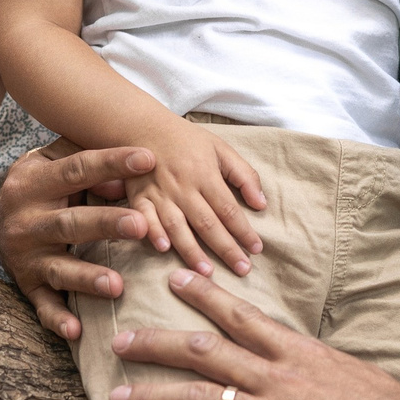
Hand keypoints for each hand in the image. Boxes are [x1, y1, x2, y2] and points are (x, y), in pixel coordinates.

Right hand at [0, 141, 158, 339]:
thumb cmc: (43, 182)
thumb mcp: (55, 162)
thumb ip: (87, 162)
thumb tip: (124, 178)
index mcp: (33, 182)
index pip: (77, 170)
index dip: (112, 163)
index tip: (148, 159)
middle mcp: (25, 221)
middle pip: (70, 223)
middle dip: (106, 224)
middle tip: (140, 225)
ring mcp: (25, 257)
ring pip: (59, 268)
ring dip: (87, 278)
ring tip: (117, 285)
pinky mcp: (27, 285)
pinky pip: (43, 305)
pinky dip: (58, 319)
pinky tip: (77, 331)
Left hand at [108, 268, 399, 399]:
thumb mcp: (351, 375)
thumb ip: (313, 369)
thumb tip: (292, 364)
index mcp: (300, 353)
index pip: (242, 315)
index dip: (204, 296)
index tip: (173, 279)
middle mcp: (280, 378)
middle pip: (205, 351)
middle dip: (157, 343)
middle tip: (121, 338)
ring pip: (198, 397)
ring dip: (152, 394)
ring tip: (116, 394)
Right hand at [123, 120, 265, 279]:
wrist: (142, 126)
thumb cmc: (186, 140)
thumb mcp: (221, 148)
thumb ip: (244, 175)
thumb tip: (261, 204)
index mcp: (205, 174)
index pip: (229, 208)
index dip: (243, 231)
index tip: (257, 249)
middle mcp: (183, 186)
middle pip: (207, 222)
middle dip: (225, 248)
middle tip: (242, 270)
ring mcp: (159, 193)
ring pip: (177, 226)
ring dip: (192, 250)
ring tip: (207, 273)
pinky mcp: (138, 197)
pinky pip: (145, 218)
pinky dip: (153, 233)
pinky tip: (164, 250)